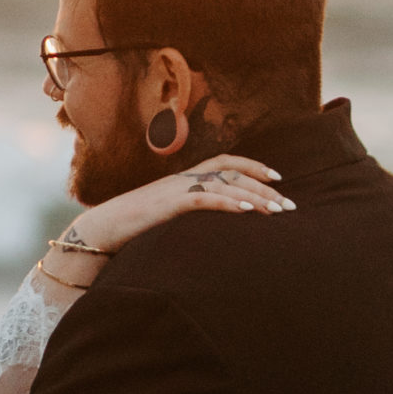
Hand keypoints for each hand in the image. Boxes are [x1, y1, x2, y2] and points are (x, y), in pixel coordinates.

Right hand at [66, 156, 293, 260]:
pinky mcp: (170, 204)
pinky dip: (229, 203)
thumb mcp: (168, 218)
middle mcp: (185, 178)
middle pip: (233, 174)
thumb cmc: (134, 229)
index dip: (254, 167)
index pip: (227, 162)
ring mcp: (178, 189)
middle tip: (290, 205)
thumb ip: (190, 214)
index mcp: (185, 178)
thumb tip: (213, 226)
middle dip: (265, 188)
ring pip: (226, 185)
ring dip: (255, 197)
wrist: (102, 231)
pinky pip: (205, 199)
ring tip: (278, 211)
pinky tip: (248, 212)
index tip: (278, 178)